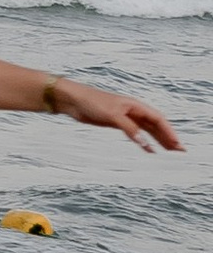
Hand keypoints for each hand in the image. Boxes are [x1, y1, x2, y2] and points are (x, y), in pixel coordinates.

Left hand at [54, 81, 182, 150]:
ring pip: (147, 130)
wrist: (72, 100)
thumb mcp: (112, 115)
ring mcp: (125, 117)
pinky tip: (150, 150)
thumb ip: (129, 129)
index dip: (169, 131)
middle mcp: (133, 110)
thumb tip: (145, 143)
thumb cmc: (91, 102)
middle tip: (181, 151)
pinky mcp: (116, 123)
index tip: (177, 144)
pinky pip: (136, 133)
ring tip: (171, 152)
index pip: (157, 118)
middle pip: (156, 125)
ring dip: (159, 140)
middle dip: (168, 137)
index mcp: (135, 105)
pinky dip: (144, 142)